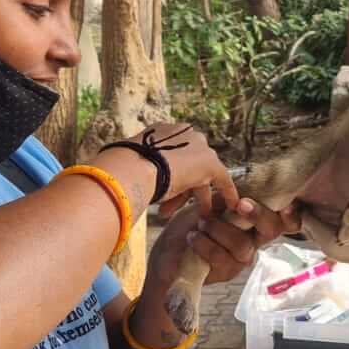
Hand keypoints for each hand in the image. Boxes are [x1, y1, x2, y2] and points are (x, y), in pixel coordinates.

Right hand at [99, 123, 240, 217]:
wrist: (135, 165)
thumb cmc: (123, 167)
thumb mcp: (128, 164)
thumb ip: (134, 168)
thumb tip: (117, 180)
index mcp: (161, 132)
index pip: (169, 156)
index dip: (166, 176)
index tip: (162, 188)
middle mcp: (183, 134)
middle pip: (185, 166)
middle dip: (179, 190)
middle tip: (169, 208)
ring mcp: (198, 147)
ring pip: (200, 176)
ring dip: (195, 197)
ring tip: (194, 216)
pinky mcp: (210, 164)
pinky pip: (223, 180)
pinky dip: (227, 193)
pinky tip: (231, 206)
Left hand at [150, 200, 302, 284]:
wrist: (167, 254)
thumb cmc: (191, 225)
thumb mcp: (209, 204)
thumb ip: (229, 198)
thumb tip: (244, 185)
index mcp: (253, 221)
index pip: (284, 221)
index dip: (292, 216)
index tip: (287, 206)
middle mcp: (253, 240)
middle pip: (272, 230)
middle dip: (259, 215)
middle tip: (241, 204)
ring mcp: (241, 259)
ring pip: (243, 245)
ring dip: (219, 229)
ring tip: (200, 223)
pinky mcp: (226, 273)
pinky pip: (222, 257)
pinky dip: (205, 244)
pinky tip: (193, 236)